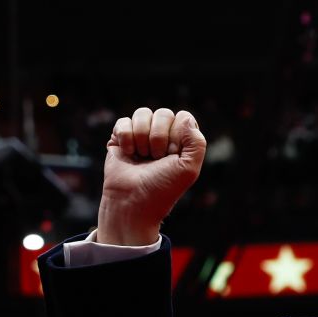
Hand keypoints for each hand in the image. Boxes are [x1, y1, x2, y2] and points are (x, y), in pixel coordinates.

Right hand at [96, 107, 206, 245]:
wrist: (133, 203)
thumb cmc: (162, 189)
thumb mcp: (189, 169)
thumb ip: (197, 142)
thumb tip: (184, 118)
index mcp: (180, 141)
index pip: (182, 118)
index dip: (177, 135)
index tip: (171, 157)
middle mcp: (161, 136)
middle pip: (163, 113)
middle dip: (158, 138)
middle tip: (155, 159)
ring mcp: (140, 136)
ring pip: (142, 113)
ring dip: (142, 137)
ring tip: (141, 157)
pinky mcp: (120, 139)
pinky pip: (123, 121)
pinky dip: (125, 138)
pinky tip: (128, 154)